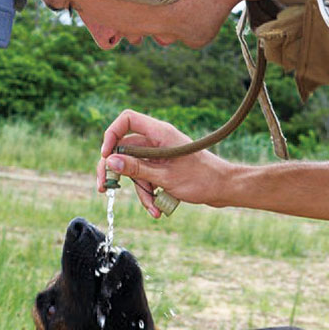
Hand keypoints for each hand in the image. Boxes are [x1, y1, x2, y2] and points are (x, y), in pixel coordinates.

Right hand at [97, 109, 232, 216]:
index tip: (106, 156)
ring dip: (140, 190)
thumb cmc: (201, 179)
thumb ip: (136, 169)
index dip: (111, 134)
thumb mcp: (164, 177)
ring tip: (152, 206)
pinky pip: (147, 177)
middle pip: (124, 149)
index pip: (126, 120)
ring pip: (135, 168)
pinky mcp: (163, 167)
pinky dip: (149, 193)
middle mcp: (157, 140)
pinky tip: (157, 208)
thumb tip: (109, 161)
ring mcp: (160, 154)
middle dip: (115, 171)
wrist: (224, 188)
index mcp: (159, 132)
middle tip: (103, 188)